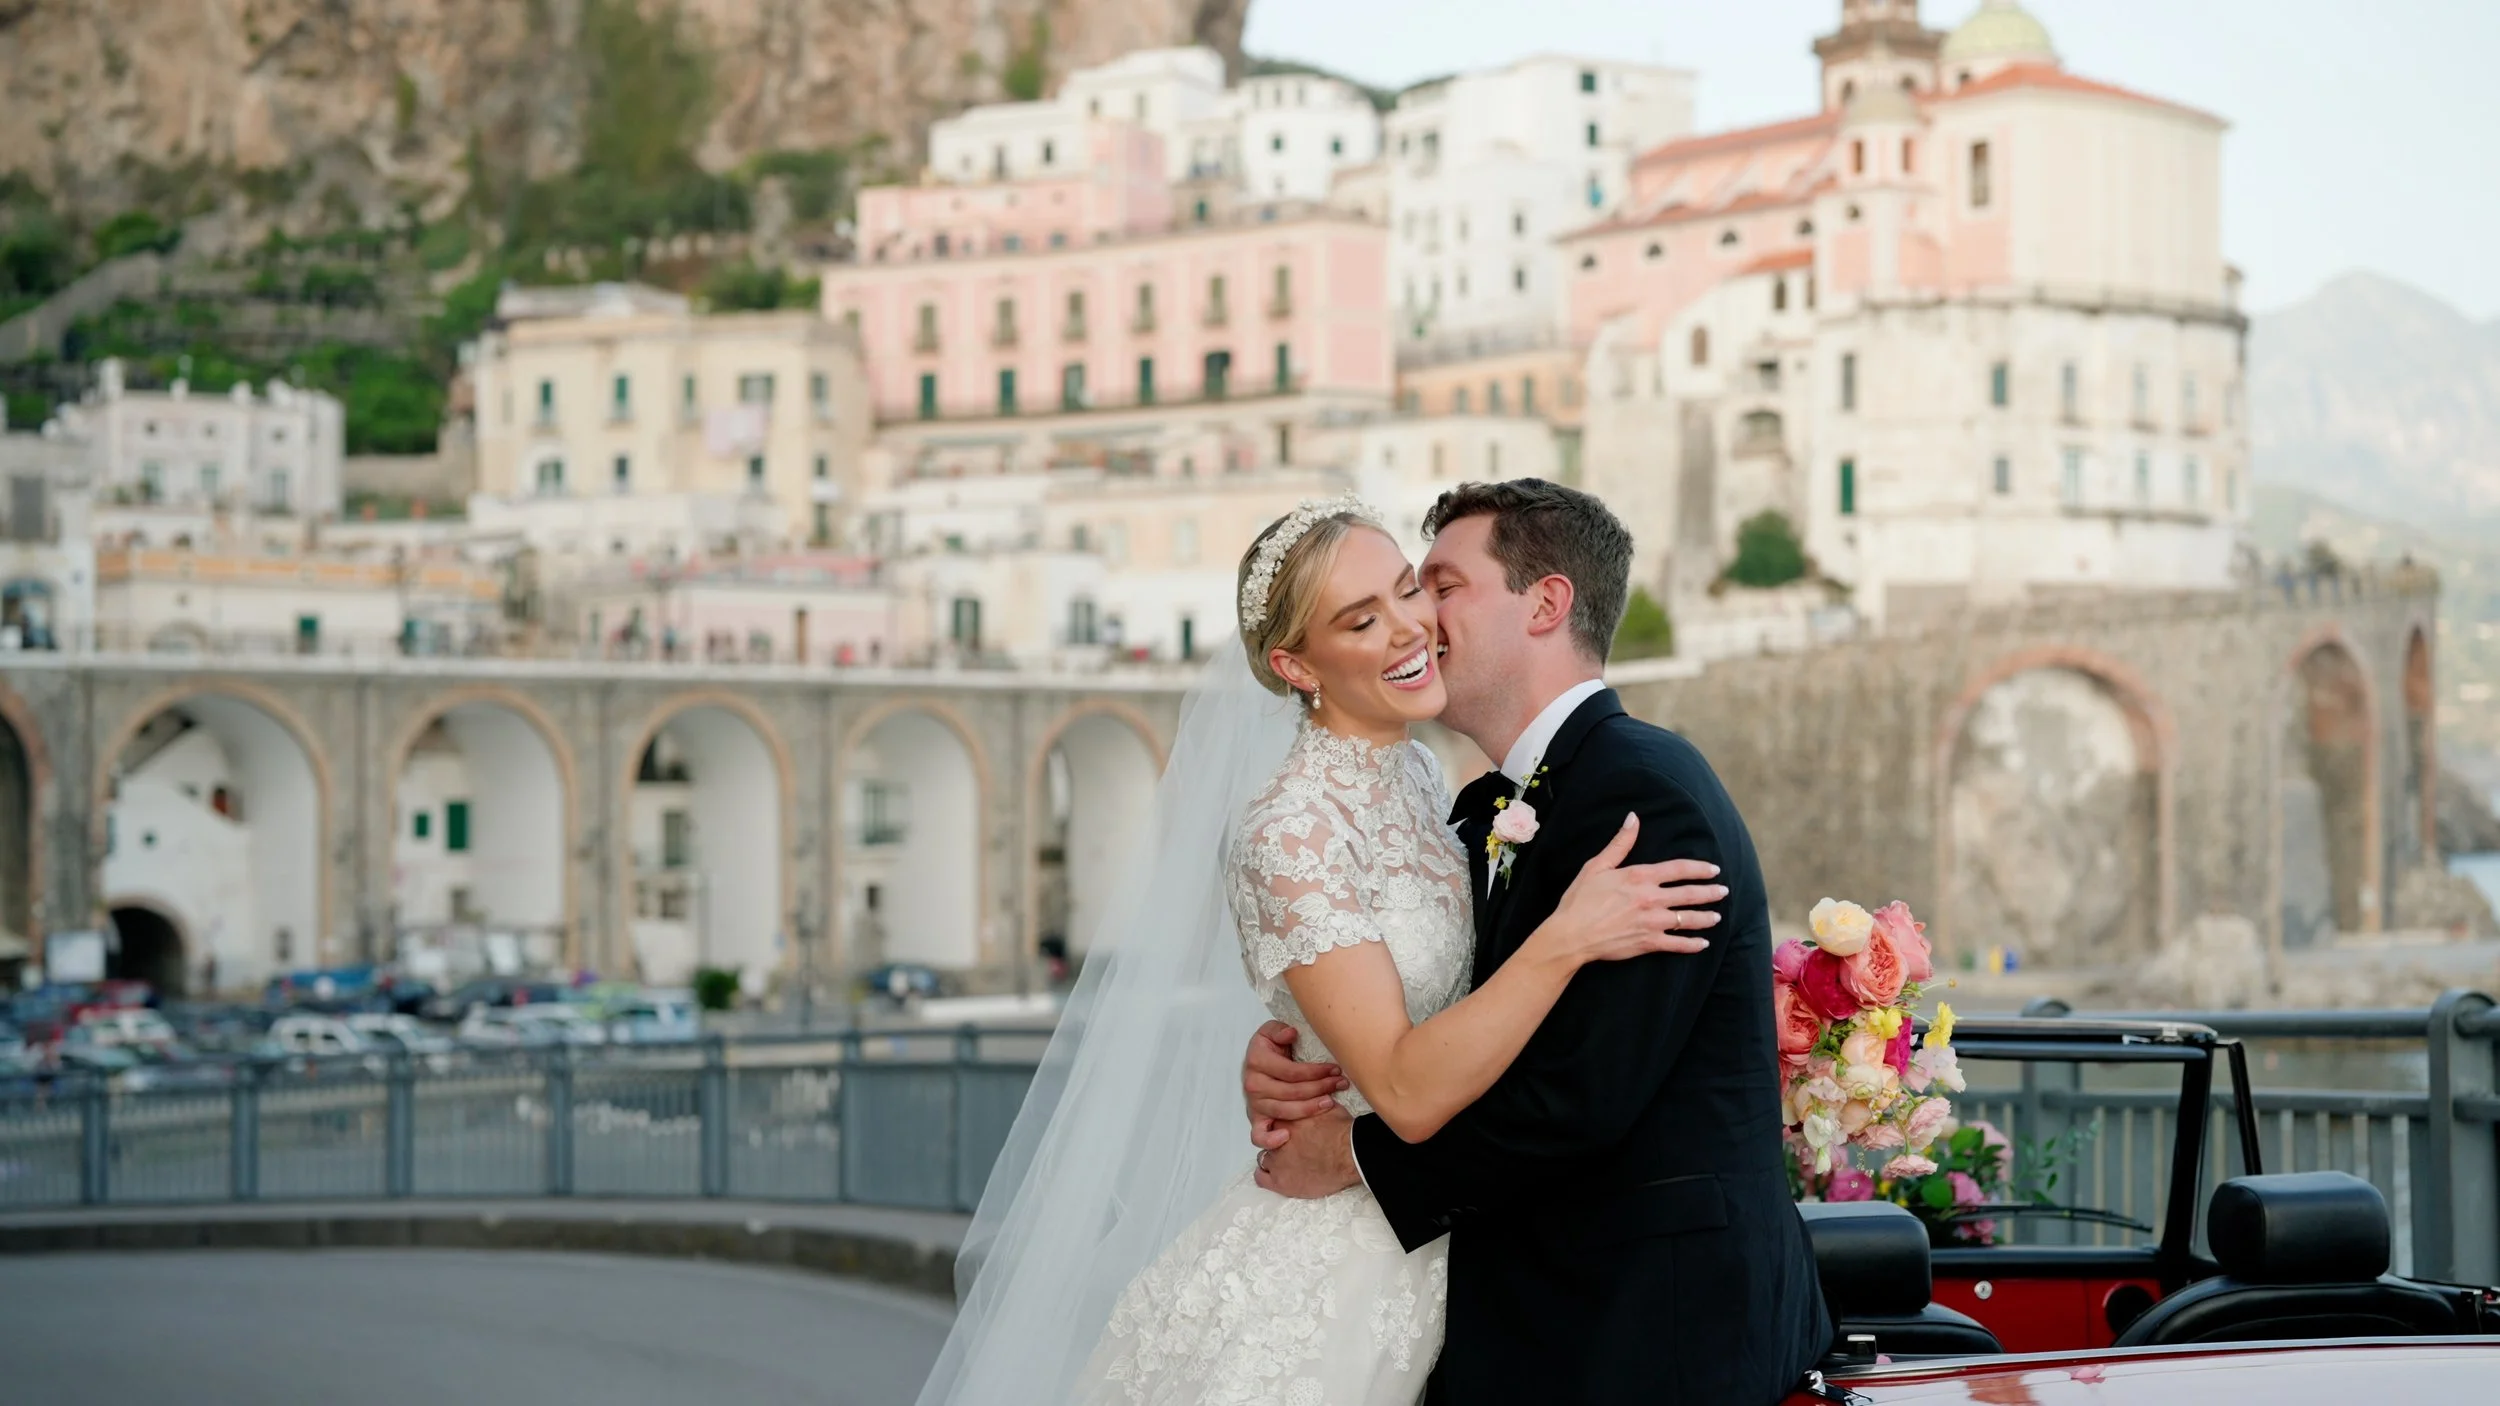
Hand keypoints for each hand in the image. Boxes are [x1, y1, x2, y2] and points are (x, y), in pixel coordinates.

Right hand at [1242, 1020, 1348, 1150]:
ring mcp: (1254, 1103)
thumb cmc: (1271, 1048)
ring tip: (1330, 1102)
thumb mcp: (1271, 1031)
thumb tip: (1290, 1033)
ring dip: (1310, 1108)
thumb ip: (1279, 1029)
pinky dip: (1270, 1139)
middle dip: (1320, 1088)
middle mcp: (1253, 1084)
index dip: (1316, 1072)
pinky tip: (1287, 1136)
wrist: (1258, 1063)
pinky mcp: (1256, 1118)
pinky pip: (1259, 1134)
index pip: (1291, 1071)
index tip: (1335, 1069)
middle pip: (1292, 1092)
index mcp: (1257, 1061)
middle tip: (1340, 1083)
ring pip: (1284, 1111)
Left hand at [1255, 1104, 1358, 1198]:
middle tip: (1291, 1146)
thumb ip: (1315, 1102)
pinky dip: (1267, 1176)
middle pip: (1267, 1138)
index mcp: (1286, 1118)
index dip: (1281, 1126)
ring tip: (1288, 1161)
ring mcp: (1276, 1160)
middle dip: (1277, 1141)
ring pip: (1264, 1157)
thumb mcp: (1329, 1107)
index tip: (1290, 1130)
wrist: (1349, 1154)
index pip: (1273, 1120)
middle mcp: (1275, 1138)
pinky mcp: (1280, 1181)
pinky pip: (1261, 1178)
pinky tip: (1280, 1176)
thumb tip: (1317, 1096)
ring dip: (1274, 1158)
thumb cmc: (1343, 1131)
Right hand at [1534, 813, 1723, 967]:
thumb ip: (1620, 843)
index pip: (1679, 869)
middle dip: (1710, 892)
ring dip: (1705, 917)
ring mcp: (1652, 922)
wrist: (1572, 934)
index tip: (1713, 869)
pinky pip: (1677, 944)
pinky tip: (1702, 943)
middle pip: (1690, 894)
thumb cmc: (1580, 900)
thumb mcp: (1597, 866)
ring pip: (1688, 919)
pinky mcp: (1648, 942)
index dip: (1699, 868)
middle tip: (1723, 891)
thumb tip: (1633, 818)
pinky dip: (1692, 944)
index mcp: (1640, 876)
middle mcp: (1651, 898)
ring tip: (1717, 916)